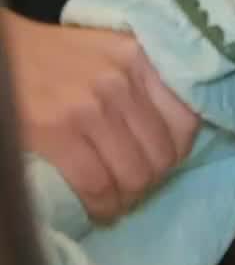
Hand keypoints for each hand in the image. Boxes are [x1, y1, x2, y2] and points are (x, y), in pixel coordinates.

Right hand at [4, 9, 199, 222]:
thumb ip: (142, 83)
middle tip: (133, 187)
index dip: (176, 152)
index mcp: (140, 59)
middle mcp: (122, 80)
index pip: (185, 120)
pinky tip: (98, 209)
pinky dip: (102, 207)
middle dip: (150, 180)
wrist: (2, 55)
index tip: (159, 163)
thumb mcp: (110, 54)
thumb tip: (170, 135)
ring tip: (116, 200)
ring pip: (134, 175)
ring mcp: (91, 106)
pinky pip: (97, 186)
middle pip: (161, 155)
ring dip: (127, 198)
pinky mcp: (59, 131)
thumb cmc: (54, 57)